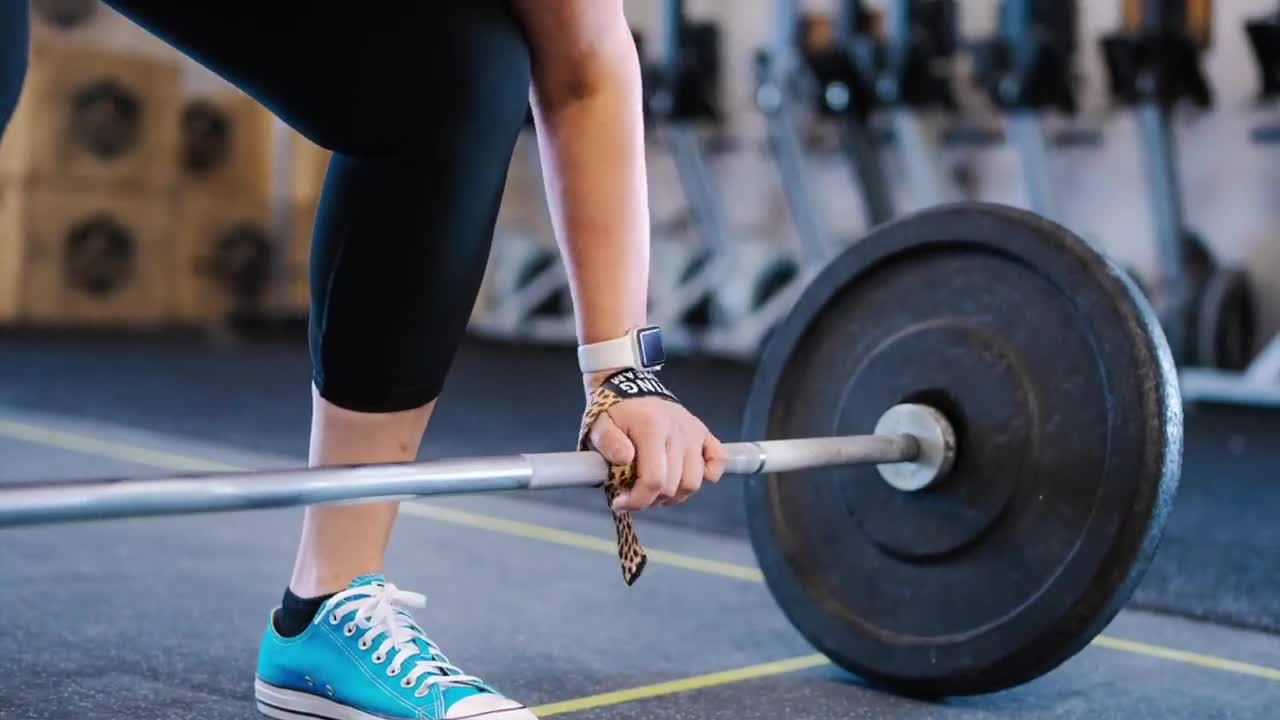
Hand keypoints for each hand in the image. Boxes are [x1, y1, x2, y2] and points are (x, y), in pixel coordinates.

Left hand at [586, 394, 727, 511]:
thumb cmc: (616, 414)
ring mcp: (694, 432)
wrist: (633, 390)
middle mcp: (678, 430)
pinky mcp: (704, 434)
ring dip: (674, 495)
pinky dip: (707, 475)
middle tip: (634, 495)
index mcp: (651, 428)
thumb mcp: (599, 426)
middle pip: (673, 486)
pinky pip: (717, 461)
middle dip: (651, 500)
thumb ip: (607, 442)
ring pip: (694, 482)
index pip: (654, 480)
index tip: (620, 503)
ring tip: (656, 489)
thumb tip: (625, 459)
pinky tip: (683, 476)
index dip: (638, 500)